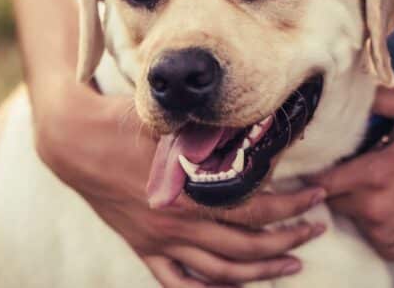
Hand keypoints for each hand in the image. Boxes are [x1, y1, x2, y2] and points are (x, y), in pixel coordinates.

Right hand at [30, 76, 326, 286]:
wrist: (75, 142)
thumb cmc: (125, 122)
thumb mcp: (172, 122)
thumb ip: (210, 133)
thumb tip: (255, 129)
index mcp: (190, 191)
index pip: (255, 209)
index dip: (292, 206)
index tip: (319, 195)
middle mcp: (178, 222)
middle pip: (246, 245)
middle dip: (289, 239)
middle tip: (316, 229)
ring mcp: (159, 240)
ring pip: (220, 272)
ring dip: (261, 270)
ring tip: (292, 263)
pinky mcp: (143, 247)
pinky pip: (178, 283)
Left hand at [310, 84, 393, 260]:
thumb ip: (380, 97)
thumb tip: (348, 92)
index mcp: (378, 174)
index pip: (322, 175)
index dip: (314, 162)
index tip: (314, 152)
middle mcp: (375, 210)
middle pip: (330, 194)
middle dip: (335, 177)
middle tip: (351, 158)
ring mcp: (384, 234)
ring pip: (346, 213)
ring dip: (352, 196)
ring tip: (376, 177)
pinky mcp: (393, 249)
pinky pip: (365, 230)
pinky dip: (369, 216)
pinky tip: (390, 198)